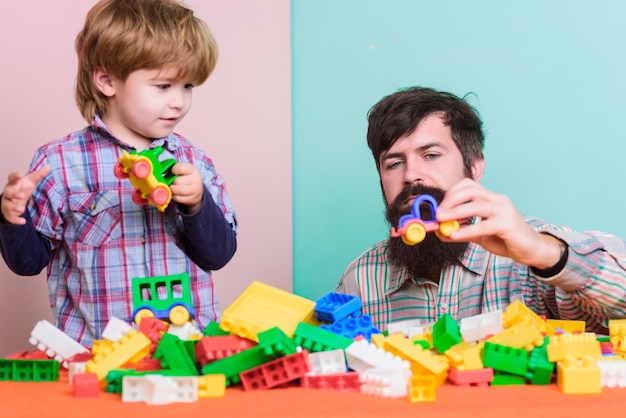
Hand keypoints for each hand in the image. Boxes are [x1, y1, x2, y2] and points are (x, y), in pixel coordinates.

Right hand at [1, 165, 50, 224]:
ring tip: (21, 209)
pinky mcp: (9, 213)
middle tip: (21, 195)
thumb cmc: (22, 189)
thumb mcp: (30, 182)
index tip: (20, 175)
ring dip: (14, 207)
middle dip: (14, 194)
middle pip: (8, 192)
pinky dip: (16, 219)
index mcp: (14, 184)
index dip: (15, 176)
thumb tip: (49, 166)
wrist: (14, 202)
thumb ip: (38, 175)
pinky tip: (22, 222)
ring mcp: (8, 203)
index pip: (12, 178)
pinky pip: (10, 217)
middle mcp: (9, 193)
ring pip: (7, 205)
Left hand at [170, 163, 203, 213]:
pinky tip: (174, 193)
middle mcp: (195, 179)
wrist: (197, 190)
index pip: (181, 168)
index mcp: (192, 169)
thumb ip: (174, 168)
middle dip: (171, 182)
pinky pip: (178, 198)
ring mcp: (195, 190)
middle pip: (178, 181)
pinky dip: (173, 196)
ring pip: (178, 190)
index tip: (172, 172)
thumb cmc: (186, 177)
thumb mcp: (184, 170)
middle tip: (170, 181)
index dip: (173, 170)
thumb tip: (160, 170)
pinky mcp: (192, 199)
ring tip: (171, 187)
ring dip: (172, 189)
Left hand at [435, 178, 561, 268]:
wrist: (530, 249)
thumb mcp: (479, 234)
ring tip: (442, 220)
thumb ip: (461, 230)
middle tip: (438, 214)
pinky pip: (483, 225)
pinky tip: (455, 236)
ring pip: (476, 205)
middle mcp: (498, 199)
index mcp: (491, 197)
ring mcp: (504, 210)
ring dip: (455, 212)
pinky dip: (466, 230)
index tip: (439, 207)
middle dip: (450, 200)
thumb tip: (440, 232)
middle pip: (470, 191)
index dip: (451, 193)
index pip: (468, 185)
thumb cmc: (505, 238)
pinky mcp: (507, 224)